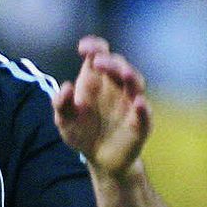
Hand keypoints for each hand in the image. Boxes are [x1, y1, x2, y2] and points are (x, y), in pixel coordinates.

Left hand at [52, 36, 151, 176]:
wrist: (98, 159)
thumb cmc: (82, 133)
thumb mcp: (65, 120)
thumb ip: (61, 104)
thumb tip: (65, 87)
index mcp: (98, 80)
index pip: (100, 55)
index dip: (94, 47)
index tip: (83, 48)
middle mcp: (117, 87)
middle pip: (119, 66)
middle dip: (110, 62)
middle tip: (96, 61)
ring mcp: (130, 104)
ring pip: (136, 84)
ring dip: (130, 76)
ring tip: (123, 73)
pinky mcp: (140, 124)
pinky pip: (144, 114)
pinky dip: (143, 108)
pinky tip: (138, 103)